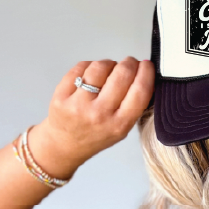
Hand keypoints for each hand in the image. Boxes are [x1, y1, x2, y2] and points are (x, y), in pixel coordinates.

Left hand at [34, 58, 154, 173]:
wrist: (65, 145)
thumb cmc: (96, 135)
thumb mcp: (123, 129)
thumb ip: (135, 105)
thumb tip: (145, 75)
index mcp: (120, 124)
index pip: (140, 90)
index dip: (146, 72)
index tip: (147, 65)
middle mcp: (99, 114)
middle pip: (122, 74)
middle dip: (129, 63)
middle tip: (130, 63)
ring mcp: (78, 105)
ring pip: (100, 66)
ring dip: (109, 63)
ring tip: (109, 70)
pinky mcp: (61, 95)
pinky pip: (81, 67)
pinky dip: (90, 66)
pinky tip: (92, 74)